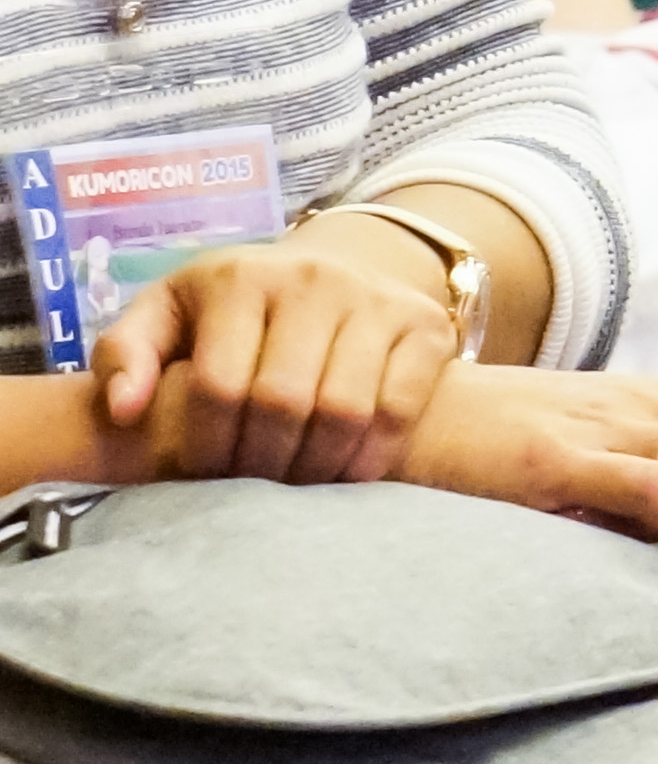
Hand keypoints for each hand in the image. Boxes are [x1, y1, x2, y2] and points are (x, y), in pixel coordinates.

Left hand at [98, 218, 465, 484]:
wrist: (332, 276)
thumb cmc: (233, 313)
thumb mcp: (169, 316)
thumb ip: (127, 355)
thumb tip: (125, 409)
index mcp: (239, 278)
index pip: (218, 383)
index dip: (208, 444)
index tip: (204, 473)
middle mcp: (312, 278)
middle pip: (282, 400)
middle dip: (262, 461)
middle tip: (253, 487)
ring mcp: (377, 300)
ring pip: (343, 409)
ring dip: (316, 466)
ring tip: (296, 484)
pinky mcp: (426, 327)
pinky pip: (399, 408)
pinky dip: (371, 455)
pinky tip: (345, 471)